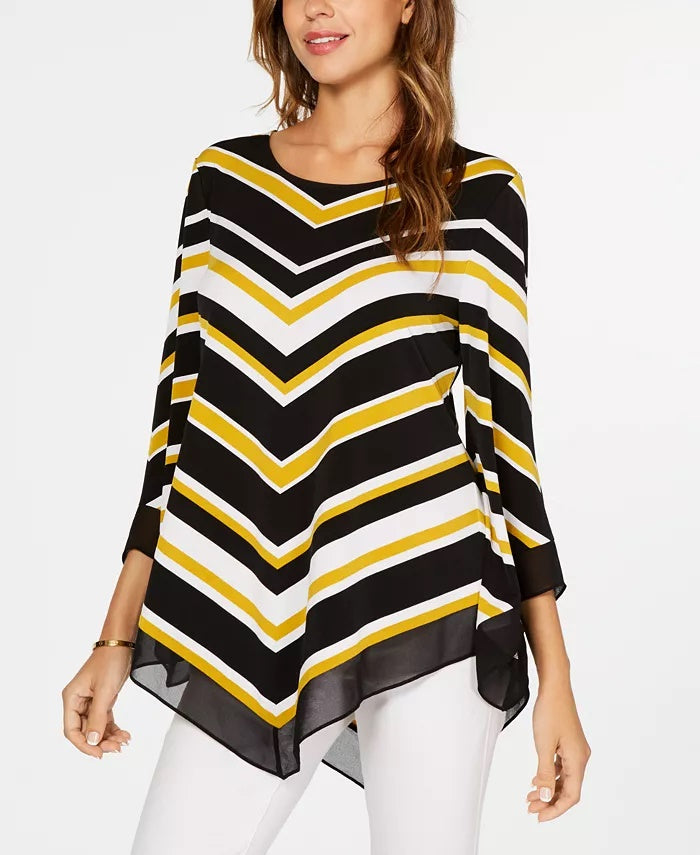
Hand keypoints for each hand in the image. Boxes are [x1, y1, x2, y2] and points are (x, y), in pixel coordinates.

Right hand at [62, 646, 132, 758]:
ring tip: (123, 741)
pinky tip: (124, 734)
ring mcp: (90, 702)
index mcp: (71, 698)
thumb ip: (97, 717)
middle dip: (100, 741)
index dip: (84, 745)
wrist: (121, 645)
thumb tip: (92, 740)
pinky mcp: (102, 700)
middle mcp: (78, 702)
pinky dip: (113, 728)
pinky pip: (105, 720)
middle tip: (116, 748)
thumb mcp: (104, 691)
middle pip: (85, 731)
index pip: (71, 730)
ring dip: (108, 737)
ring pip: (96, 727)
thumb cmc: (109, 661)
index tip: (98, 753)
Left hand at [526, 679, 590, 820]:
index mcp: (578, 759)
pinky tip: (537, 779)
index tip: (540, 817)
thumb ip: (545, 773)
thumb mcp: (544, 745)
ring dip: (549, 789)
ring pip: (565, 779)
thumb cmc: (550, 711)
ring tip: (530, 796)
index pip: (571, 795)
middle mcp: (581, 757)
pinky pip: (562, 767)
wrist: (554, 687)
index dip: (556, 810)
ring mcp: (575, 750)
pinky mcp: (569, 743)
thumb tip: (547, 797)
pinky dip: (550, 776)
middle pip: (569, 789)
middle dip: (550, 801)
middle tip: (530, 808)